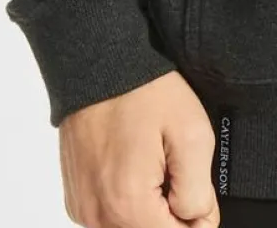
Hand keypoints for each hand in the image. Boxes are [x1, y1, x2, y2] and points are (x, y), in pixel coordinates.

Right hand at [59, 71, 220, 227]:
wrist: (98, 65)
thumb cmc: (143, 92)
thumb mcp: (192, 133)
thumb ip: (200, 191)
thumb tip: (200, 221)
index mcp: (129, 205)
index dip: (195, 215)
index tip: (192, 182)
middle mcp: (99, 216)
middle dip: (170, 211)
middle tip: (172, 169)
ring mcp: (83, 209)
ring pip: (131, 226)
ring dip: (148, 208)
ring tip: (152, 164)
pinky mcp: (76, 199)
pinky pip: (110, 216)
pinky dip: (127, 201)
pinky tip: (132, 166)